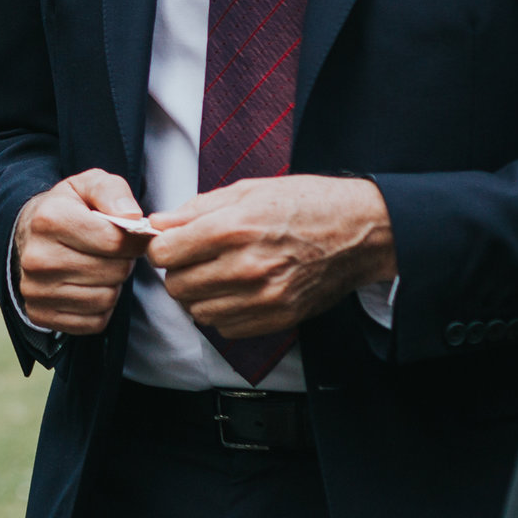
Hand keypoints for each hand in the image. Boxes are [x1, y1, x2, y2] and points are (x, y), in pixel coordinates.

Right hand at [13, 169, 152, 334]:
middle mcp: (37, 258)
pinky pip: (94, 322)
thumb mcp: (88, 185)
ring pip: (105, 299)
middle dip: (123, 262)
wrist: (28, 234)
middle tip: (113, 252)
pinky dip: (101, 308)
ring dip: (112, 285)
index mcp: (49, 220)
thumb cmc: (67, 208)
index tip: (132, 235)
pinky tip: (89, 286)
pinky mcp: (39, 314)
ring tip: (100, 267)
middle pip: (113, 272)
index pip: (114, 241)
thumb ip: (112, 192)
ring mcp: (35, 289)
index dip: (134, 239)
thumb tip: (133, 217)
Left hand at [147, 174, 395, 337]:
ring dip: (199, 295)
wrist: (360, 231)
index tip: (173, 243)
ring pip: (198, 311)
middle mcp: (246, 266)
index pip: (164, 253)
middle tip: (196, 258)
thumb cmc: (305, 203)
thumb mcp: (247, 190)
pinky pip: (226, 327)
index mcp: (233, 228)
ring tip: (218, 274)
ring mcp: (264, 296)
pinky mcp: (278, 317)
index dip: (162, 246)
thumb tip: (157, 223)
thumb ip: (196, 209)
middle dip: (178, 271)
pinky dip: (223, 312)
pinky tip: (237, 291)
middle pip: (176, 285)